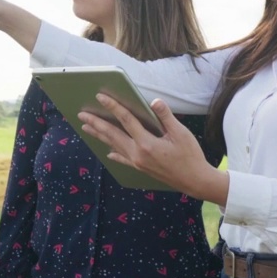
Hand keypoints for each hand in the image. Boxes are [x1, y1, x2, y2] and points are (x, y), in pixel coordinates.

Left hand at [78, 94, 227, 203]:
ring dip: (100, 136)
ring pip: (114, 145)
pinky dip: (114, 154)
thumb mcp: (181, 134)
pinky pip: (123, 158)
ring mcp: (137, 162)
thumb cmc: (190, 156)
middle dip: (96, 123)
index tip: (101, 96)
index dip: (113, 106)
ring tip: (86, 127)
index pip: (126, 120)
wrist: (195, 181)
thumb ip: (166, 117)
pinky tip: (108, 153)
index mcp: (146, 143)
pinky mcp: (141, 168)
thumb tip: (155, 101)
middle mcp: (137, 153)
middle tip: (82, 114)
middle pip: (112, 134)